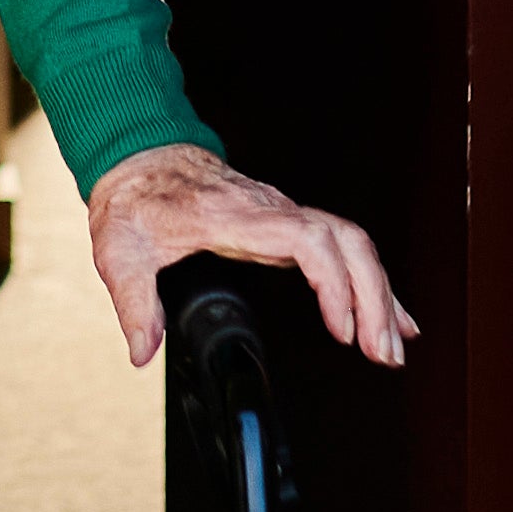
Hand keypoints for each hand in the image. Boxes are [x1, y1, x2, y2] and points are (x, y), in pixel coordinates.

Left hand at [87, 145, 408, 372]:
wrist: (143, 158)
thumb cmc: (136, 201)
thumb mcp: (119, 251)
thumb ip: (133, 302)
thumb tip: (143, 350)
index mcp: (236, 217)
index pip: (305, 238)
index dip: (332, 281)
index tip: (340, 326)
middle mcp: (272, 211)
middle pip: (346, 243)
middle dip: (373, 298)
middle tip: (382, 353)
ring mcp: (286, 215)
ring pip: (354, 244)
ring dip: (380, 294)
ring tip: (392, 348)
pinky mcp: (291, 224)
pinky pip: (345, 247)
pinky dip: (372, 282)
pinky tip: (391, 316)